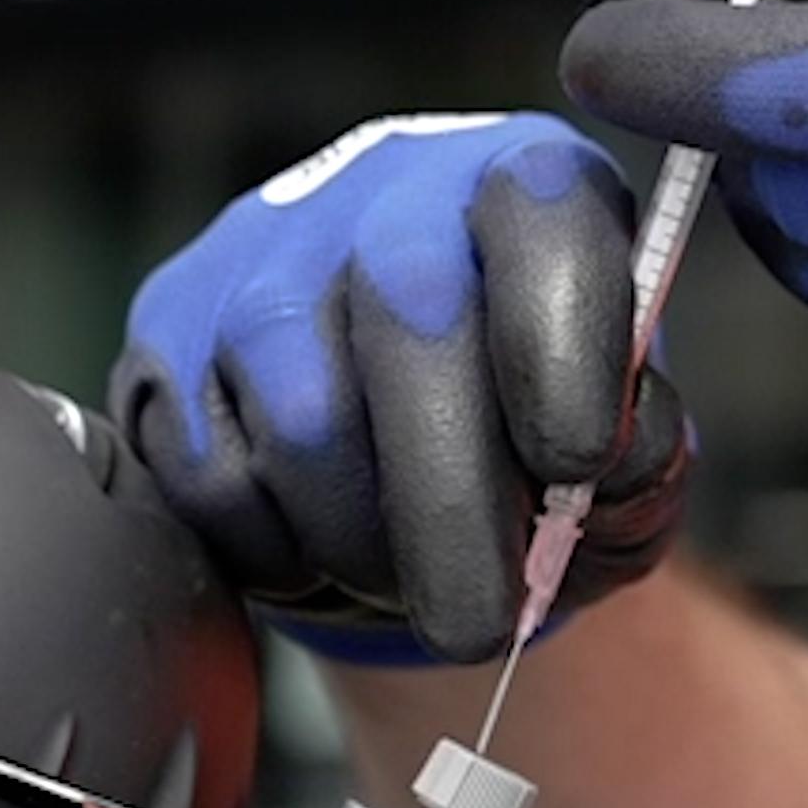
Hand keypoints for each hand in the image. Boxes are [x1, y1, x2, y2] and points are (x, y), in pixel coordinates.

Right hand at [111, 114, 692, 664]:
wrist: (408, 429)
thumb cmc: (535, 431)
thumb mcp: (626, 444)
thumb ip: (640, 465)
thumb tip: (602, 484)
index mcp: (531, 186)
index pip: (545, 226)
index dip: (562, 357)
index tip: (575, 471)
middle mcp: (390, 190)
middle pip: (408, 325)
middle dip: (451, 507)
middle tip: (481, 622)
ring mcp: (261, 254)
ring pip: (302, 423)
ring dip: (362, 545)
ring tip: (403, 573)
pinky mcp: (166, 330)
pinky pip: (211, 479)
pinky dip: (276, 554)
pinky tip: (319, 545)